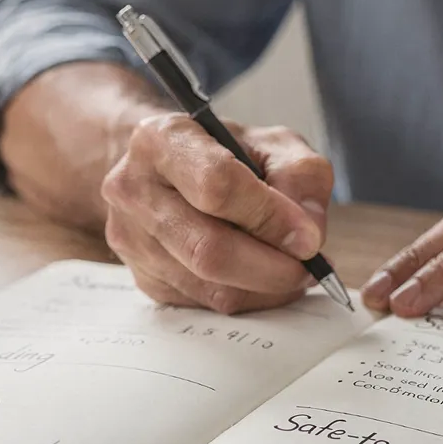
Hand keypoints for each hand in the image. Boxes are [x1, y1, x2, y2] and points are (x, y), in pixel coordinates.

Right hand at [100, 114, 333, 313]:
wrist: (167, 170)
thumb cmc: (223, 152)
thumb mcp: (271, 142)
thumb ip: (300, 175)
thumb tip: (308, 233)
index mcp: (161, 140)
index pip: (216, 186)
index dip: (269, 217)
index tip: (309, 238)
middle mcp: (135, 190)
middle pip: (208, 249)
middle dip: (272, 267)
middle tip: (309, 267)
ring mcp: (132, 239)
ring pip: (209, 285)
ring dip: (264, 288)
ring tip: (292, 270)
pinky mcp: (144, 278)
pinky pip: (205, 303)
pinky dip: (247, 298)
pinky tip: (262, 277)